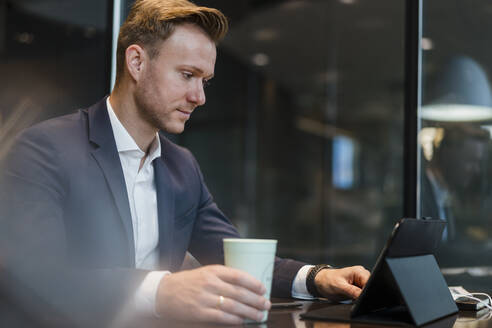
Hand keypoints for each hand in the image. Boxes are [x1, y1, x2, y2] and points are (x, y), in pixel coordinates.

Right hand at [155, 265, 270, 323]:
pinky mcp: (200, 313)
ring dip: (249, 312)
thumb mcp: (205, 272)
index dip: (253, 283)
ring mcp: (205, 298)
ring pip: (233, 306)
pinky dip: (234, 320)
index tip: (263, 289)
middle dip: (256, 300)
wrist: (164, 292)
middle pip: (239, 293)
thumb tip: (246, 286)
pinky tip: (242, 321)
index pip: (238, 276)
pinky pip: (222, 317)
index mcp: (213, 271)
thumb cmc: (188, 282)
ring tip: (259, 316)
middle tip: (266, 304)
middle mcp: (210, 283)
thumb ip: (223, 277)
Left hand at [314, 265, 369, 300]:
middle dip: (364, 295)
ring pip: (367, 292)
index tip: (360, 297)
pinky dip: (358, 298)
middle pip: (370, 288)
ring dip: (361, 297)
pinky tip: (351, 297)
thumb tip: (363, 296)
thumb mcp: (339, 286)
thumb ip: (352, 291)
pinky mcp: (358, 287)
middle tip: (353, 297)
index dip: (367, 291)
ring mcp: (360, 281)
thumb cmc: (328, 280)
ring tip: (350, 296)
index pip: (370, 282)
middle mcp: (361, 275)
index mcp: (358, 271)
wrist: (321, 282)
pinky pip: (363, 294)